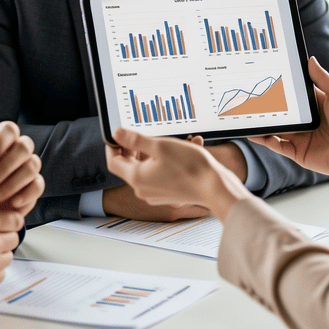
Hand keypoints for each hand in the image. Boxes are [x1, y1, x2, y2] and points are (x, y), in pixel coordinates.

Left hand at [0, 117, 43, 214]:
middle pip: (25, 146)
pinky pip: (38, 186)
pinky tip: (12, 202)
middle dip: (6, 165)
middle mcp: (19, 149)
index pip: (10, 129)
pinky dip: (27, 194)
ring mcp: (28, 167)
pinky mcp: (34, 186)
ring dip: (13, 182)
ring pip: (32, 166)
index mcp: (2, 136)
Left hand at [106, 128, 252, 221]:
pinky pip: (163, 174)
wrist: (215, 188)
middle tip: (145, 134)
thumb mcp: (160, 146)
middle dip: (138, 147)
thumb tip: (117, 134)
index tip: (119, 135)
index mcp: (136, 178)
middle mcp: (143, 190)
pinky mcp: (169, 195)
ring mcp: (156, 194)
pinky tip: (188, 148)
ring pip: (150, 168)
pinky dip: (171, 161)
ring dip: (159, 151)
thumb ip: (135, 140)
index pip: (114, 161)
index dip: (113, 146)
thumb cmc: (190, 167)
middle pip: (131, 165)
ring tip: (178, 138)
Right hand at [250, 56, 328, 180]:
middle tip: (248, 97)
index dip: (278, 88)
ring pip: (274, 129)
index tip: (263, 78)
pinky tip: (257, 134)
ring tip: (247, 116)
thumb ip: (322, 78)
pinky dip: (266, 140)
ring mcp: (299, 137)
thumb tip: (310, 58)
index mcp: (312, 107)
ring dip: (261, 124)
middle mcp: (303, 122)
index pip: (290, 95)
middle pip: (279, 112)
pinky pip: (277, 146)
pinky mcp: (297, 153)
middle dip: (265, 106)